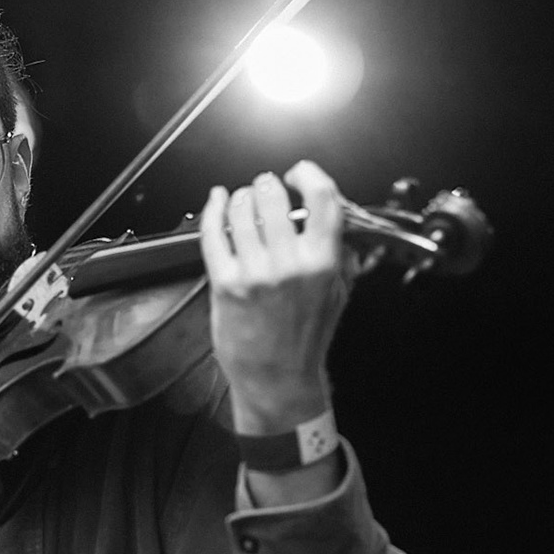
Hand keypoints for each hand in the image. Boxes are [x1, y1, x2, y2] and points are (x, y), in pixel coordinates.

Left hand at [199, 161, 358, 434]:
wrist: (278, 379)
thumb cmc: (306, 336)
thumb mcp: (338, 292)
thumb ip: (341, 252)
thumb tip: (338, 215)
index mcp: (324, 262)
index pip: (322, 198)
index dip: (308, 174)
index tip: (298, 174)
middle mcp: (290, 265)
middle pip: (273, 197)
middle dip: (267, 185)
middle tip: (265, 188)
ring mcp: (256, 273)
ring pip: (241, 210)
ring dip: (240, 197)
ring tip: (242, 200)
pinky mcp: (226, 283)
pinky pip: (214, 233)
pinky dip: (213, 210)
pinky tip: (217, 202)